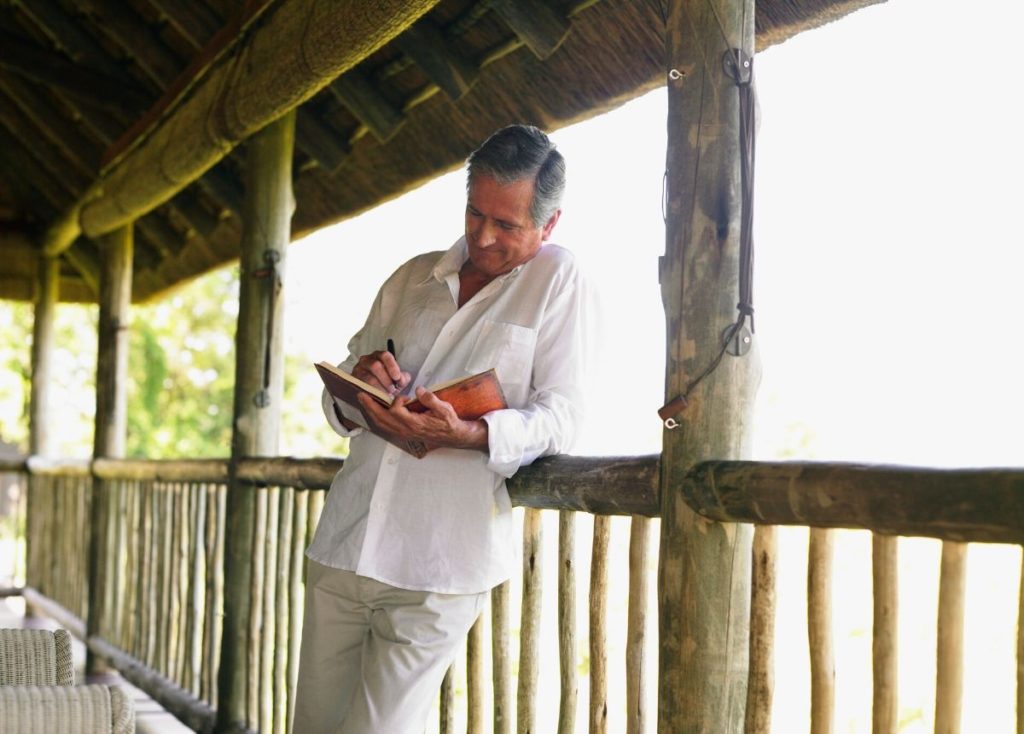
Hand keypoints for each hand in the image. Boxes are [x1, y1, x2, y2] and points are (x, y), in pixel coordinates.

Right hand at [352, 349, 410, 395]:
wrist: (376, 389)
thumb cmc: (388, 381)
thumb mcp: (398, 378)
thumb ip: (403, 378)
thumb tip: (401, 380)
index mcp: (379, 355)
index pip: (385, 356)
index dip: (392, 366)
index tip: (397, 377)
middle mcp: (367, 360)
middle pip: (375, 366)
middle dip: (385, 379)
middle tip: (392, 390)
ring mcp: (359, 369)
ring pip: (368, 378)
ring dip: (379, 388)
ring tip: (386, 395)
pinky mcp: (354, 381)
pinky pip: (361, 387)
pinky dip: (371, 393)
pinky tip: (378, 397)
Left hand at [356, 386, 488, 451]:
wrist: (453, 436)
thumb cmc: (449, 422)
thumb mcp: (445, 409)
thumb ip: (431, 399)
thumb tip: (419, 390)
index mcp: (415, 423)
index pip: (396, 410)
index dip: (396, 400)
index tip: (405, 395)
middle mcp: (406, 430)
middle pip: (382, 418)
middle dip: (370, 406)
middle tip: (361, 394)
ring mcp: (403, 433)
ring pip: (381, 424)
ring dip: (371, 412)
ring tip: (364, 401)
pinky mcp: (403, 433)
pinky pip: (385, 427)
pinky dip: (377, 418)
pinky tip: (373, 411)